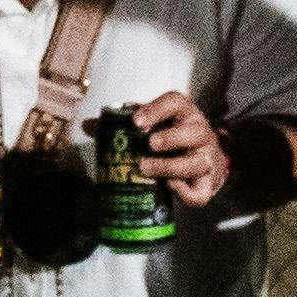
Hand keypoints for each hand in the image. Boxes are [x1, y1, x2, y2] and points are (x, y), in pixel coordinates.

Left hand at [123, 87, 233, 215]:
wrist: (205, 160)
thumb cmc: (172, 138)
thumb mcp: (152, 126)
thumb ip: (122, 125)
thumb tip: (87, 125)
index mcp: (183, 114)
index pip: (175, 102)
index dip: (157, 110)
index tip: (136, 121)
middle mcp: (200, 133)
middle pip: (194, 132)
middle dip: (171, 139)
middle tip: (149, 144)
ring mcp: (207, 159)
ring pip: (198, 164)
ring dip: (171, 167)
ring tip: (145, 169)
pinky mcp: (208, 183)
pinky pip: (200, 193)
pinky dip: (185, 193)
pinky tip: (169, 187)